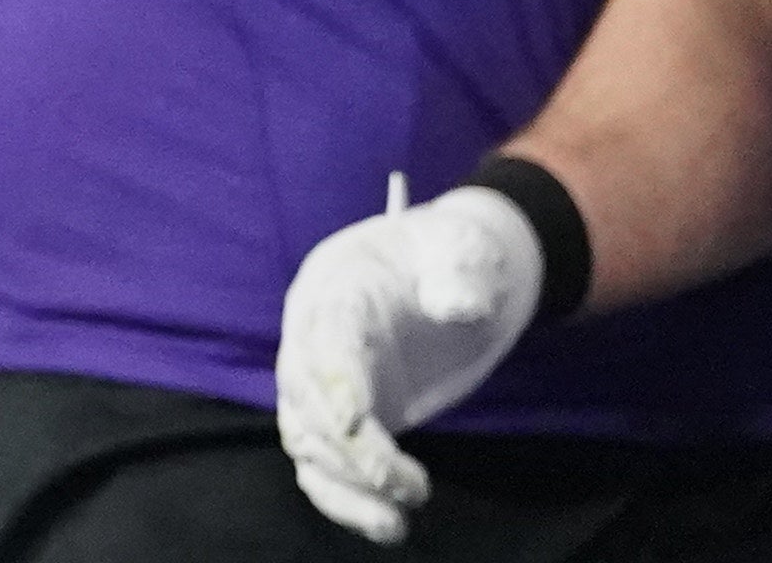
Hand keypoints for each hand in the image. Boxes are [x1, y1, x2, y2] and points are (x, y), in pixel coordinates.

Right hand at [271, 186, 548, 542]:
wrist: (453, 270)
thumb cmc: (455, 254)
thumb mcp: (463, 247)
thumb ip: (460, 271)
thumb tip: (459, 307)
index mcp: (338, 286)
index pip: (325, 337)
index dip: (336, 379)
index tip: (358, 422)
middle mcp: (315, 335)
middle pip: (308, 398)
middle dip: (348, 449)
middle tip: (407, 484)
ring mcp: (325, 380)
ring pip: (307, 439)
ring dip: (344, 485)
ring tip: (395, 523)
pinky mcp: (345, 417)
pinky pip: (323, 463)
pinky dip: (343, 500)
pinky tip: (385, 525)